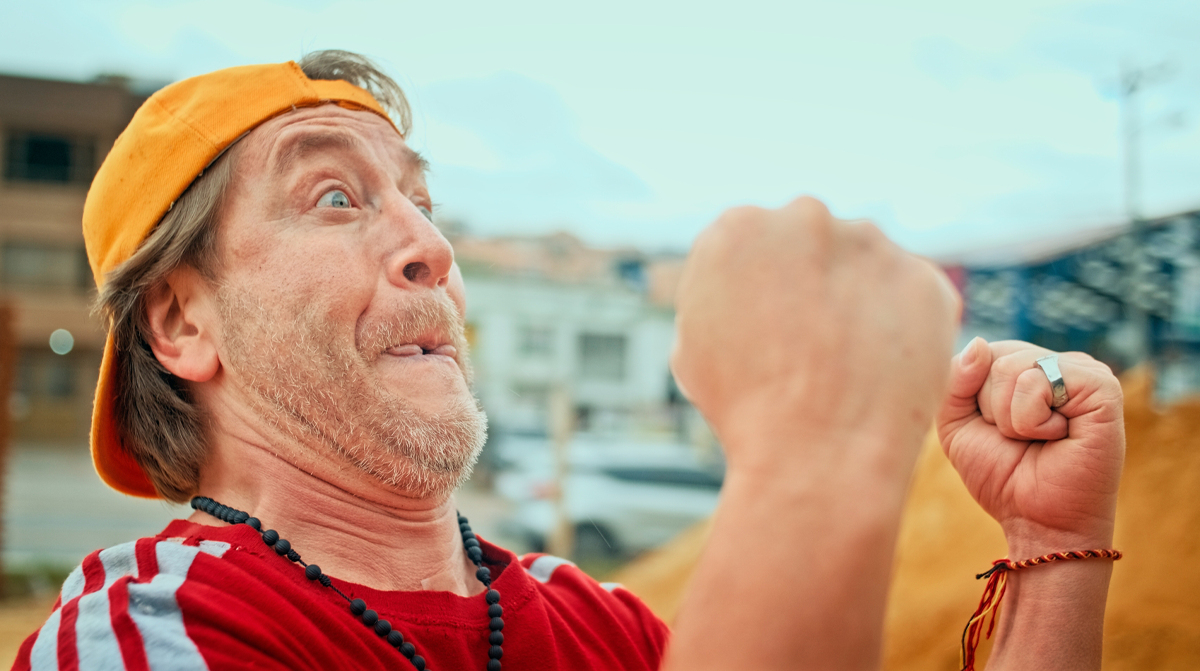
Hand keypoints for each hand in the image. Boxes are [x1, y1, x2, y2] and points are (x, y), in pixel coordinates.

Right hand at [670, 196, 960, 476]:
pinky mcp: (924, 279)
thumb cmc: (743, 408)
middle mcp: (804, 218)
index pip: (754, 244)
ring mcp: (871, 245)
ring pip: (865, 266)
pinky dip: (903, 329)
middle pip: (811, 243)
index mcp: (737, 227)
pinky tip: (881, 370)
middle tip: (811, 345)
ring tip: (847, 365)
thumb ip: (715, 294)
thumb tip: (735, 286)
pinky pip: (912, 299)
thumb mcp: (691, 342)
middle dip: (811, 283)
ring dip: (858, 300)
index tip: (769, 328)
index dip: (761, 291)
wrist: (815, 453)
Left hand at [937, 339, 1124, 555]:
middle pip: (994, 357)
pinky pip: (1039, 381)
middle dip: (992, 408)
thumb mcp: (957, 424)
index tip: (999, 430)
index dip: (975, 397)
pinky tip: (1058, 436)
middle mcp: (1060, 364)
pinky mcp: (1102, 388)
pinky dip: (1032, 419)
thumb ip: (954, 380)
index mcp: (1031, 366)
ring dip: (1011, 418)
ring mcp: (1084, 372)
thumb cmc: (1002, 475)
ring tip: (1040, 439)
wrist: (1037, 522)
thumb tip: (979, 343)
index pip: (983, 352)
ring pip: (1011, 368)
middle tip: (1022, 439)